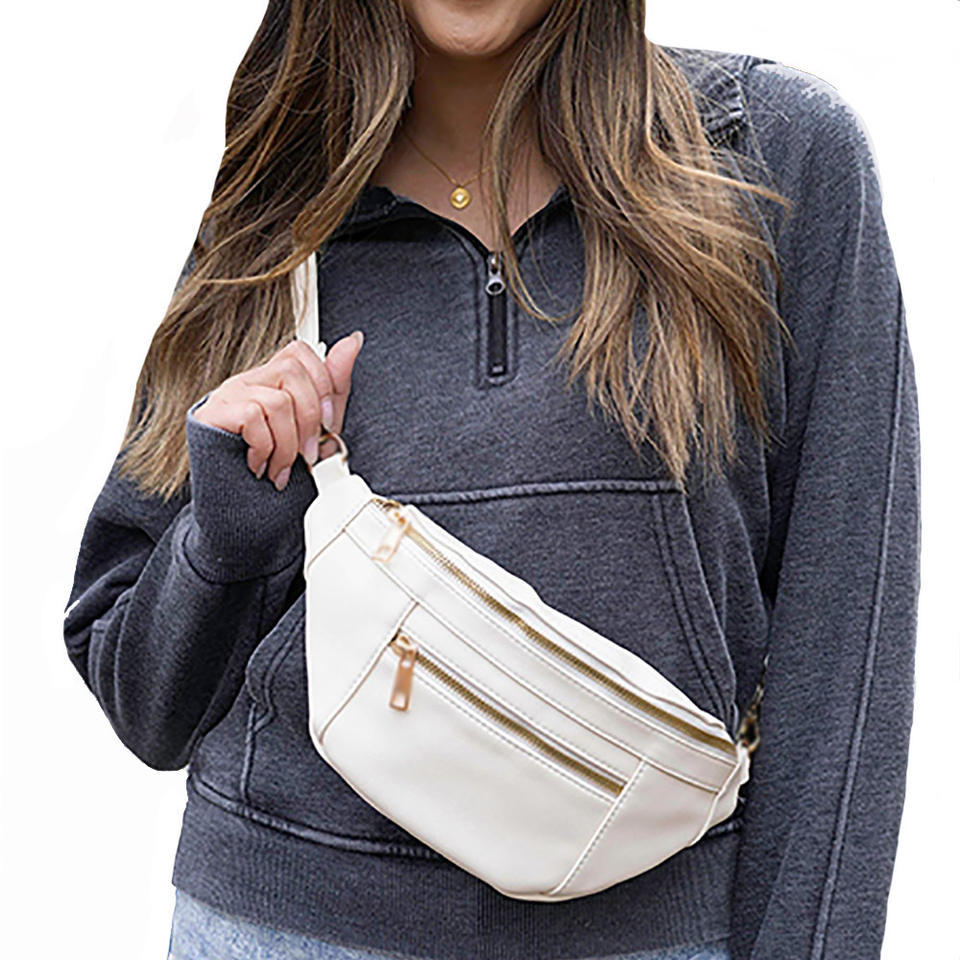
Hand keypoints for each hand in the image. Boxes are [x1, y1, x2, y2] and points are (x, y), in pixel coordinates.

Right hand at [192, 331, 363, 490]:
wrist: (238, 506)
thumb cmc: (276, 464)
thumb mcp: (317, 425)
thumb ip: (334, 385)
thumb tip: (354, 340)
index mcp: (273, 380)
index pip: (299, 352)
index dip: (321, 382)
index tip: (326, 422)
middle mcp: (250, 380)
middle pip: (292, 370)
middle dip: (310, 419)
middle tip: (307, 454)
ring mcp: (229, 394)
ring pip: (278, 400)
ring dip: (288, 443)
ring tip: (281, 468)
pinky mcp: (213, 414)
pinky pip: (254, 416)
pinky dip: (266, 447)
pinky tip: (260, 465)